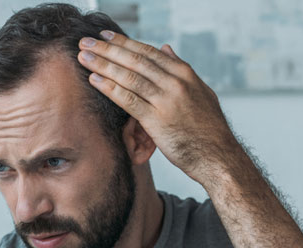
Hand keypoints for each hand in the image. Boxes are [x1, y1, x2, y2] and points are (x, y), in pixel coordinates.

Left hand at [77, 30, 243, 181]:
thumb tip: (166, 48)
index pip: (148, 52)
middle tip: (87, 41)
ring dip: (103, 65)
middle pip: (135, 60)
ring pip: (129, 77)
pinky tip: (95, 80)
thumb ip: (181, 69)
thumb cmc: (209, 127)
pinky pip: (128, 100)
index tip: (106, 36)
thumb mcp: (201, 91)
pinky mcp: (157, 121)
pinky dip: (110, 88)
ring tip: (84, 57)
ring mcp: (166, 101)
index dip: (124, 42)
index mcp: (185, 74)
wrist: (218, 156)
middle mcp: (176, 83)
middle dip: (108, 49)